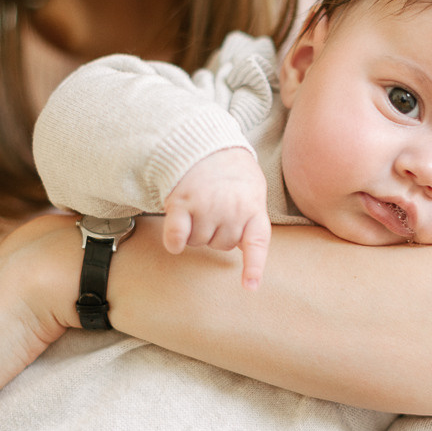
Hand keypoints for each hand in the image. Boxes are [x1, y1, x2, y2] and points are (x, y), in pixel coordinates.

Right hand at [161, 148, 270, 289]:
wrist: (202, 143)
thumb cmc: (230, 171)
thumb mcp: (253, 189)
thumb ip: (252, 217)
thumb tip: (246, 249)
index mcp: (253, 208)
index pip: (257, 244)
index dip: (254, 268)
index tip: (250, 287)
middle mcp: (232, 210)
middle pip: (221, 245)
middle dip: (217, 233)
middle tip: (215, 209)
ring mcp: (207, 207)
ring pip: (198, 242)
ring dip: (195, 231)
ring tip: (198, 208)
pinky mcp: (182, 204)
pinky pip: (177, 237)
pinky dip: (175, 241)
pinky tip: (175, 238)